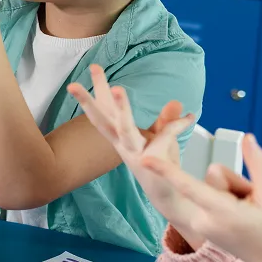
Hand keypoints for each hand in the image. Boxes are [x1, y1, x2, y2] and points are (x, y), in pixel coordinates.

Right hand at [68, 64, 204, 245]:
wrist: (170, 195)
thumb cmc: (161, 164)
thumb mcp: (163, 138)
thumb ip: (167, 120)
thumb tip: (175, 101)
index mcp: (119, 136)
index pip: (105, 110)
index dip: (99, 89)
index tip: (94, 66)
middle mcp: (122, 144)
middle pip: (101, 120)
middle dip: (87, 101)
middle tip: (73, 84)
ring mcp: (134, 153)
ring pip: (124, 129)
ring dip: (121, 109)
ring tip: (116, 88)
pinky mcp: (149, 162)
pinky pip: (163, 138)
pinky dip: (176, 126)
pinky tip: (189, 117)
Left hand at [142, 133, 261, 261]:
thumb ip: (258, 164)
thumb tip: (246, 138)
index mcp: (221, 212)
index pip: (188, 185)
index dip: (165, 171)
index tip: (144, 159)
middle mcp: (203, 219)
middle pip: (211, 179)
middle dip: (232, 183)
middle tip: (251, 203)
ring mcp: (199, 224)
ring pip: (210, 187)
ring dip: (229, 192)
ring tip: (246, 211)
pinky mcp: (198, 224)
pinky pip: (207, 197)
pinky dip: (223, 201)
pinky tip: (238, 216)